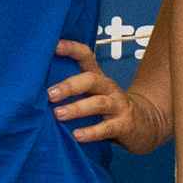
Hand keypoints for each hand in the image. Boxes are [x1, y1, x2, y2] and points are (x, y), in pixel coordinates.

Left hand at [47, 40, 164, 155]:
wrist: (146, 125)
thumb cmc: (109, 110)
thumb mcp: (94, 95)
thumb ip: (73, 92)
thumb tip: (36, 91)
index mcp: (99, 78)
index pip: (87, 56)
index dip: (71, 49)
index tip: (53, 46)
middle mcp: (109, 88)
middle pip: (91, 80)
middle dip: (69, 86)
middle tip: (50, 94)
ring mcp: (118, 106)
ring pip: (98, 103)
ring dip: (77, 108)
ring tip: (58, 115)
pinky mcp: (124, 125)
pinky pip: (107, 128)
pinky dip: (91, 132)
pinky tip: (77, 136)